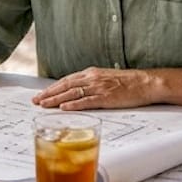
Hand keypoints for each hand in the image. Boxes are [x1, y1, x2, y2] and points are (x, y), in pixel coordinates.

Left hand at [31, 67, 157, 109]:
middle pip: (65, 86)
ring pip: (72, 93)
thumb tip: (78, 93)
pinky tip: (64, 108)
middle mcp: (92, 79)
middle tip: (35, 101)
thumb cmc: (128, 83)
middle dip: (48, 94)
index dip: (52, 88)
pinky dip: (74, 104)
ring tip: (44, 105)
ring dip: (56, 99)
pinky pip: (87, 101)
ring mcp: (98, 88)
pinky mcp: (106, 97)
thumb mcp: (106, 79)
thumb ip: (91, 84)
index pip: (66, 81)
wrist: (146, 83)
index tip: (41, 94)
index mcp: (91, 74)